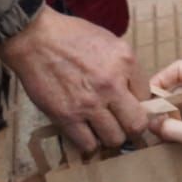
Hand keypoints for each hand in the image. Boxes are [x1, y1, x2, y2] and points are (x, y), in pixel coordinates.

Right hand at [0, 7, 146, 151]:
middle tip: (121, 123)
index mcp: (126, 62)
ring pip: (114, 139)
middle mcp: (111, 84)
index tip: (128, 105)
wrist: (34, 38)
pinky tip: (84, 131)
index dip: (138, 103)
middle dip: (130, 127)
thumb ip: (125, 68)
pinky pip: (88, 144)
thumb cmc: (70, 36)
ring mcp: (89, 103)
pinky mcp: (67, 116)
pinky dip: (88, 142)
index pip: (147, 97)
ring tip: (100, 127)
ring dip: (109, 136)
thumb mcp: (109, 42)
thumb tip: (135, 92)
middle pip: (137, 125)